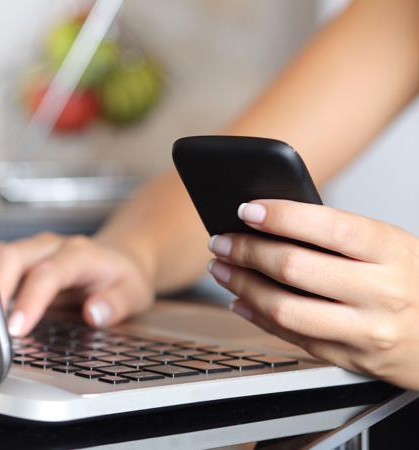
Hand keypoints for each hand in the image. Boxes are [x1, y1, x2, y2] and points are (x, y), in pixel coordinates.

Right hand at [0, 232, 154, 336]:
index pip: (49, 273)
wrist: (118, 258)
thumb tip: (94, 313)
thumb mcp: (135, 293)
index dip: (31, 299)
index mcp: (80, 253)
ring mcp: (31, 250)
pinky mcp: (18, 259)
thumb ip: (117, 304)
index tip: (16, 328)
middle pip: (13, 256)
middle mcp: (51, 247)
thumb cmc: (123, 277)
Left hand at [207, 199, 418, 389]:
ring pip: (285, 308)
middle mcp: (382, 292)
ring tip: (221, 269)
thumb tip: (270, 221)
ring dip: (241, 285)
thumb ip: (338, 236)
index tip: (247, 209)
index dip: (280, 216)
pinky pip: (291, 337)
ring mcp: (367, 331)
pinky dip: (256, 316)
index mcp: (392, 251)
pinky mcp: (351, 358)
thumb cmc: (414, 281)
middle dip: (246, 251)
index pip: (327, 226)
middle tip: (221, 241)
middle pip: (295, 267)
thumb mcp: (391, 246)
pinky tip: (240, 299)